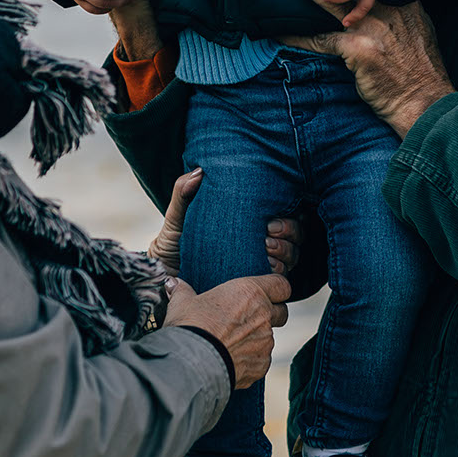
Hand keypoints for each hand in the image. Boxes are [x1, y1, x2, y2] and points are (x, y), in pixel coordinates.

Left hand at [148, 168, 301, 278]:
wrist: (163, 278)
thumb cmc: (171, 246)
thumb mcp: (178, 218)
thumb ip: (184, 193)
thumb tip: (199, 171)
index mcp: (249, 223)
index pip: (284, 215)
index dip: (288, 218)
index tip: (270, 221)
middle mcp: (259, 244)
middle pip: (294, 236)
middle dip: (289, 234)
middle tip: (268, 233)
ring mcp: (259, 265)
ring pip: (291, 257)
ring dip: (285, 252)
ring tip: (266, 248)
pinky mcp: (253, 285)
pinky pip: (278, 279)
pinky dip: (277, 272)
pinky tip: (265, 267)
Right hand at [164, 272, 290, 388]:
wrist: (190, 364)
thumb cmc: (188, 326)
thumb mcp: (181, 303)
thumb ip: (182, 291)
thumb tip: (172, 283)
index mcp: (250, 292)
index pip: (281, 285)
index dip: (276, 289)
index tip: (268, 293)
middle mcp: (264, 315)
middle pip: (281, 312)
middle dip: (270, 315)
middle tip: (248, 319)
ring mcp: (265, 342)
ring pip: (269, 338)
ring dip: (256, 339)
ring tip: (232, 344)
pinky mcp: (261, 365)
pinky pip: (261, 360)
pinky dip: (250, 360)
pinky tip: (231, 360)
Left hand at [271, 0, 452, 143]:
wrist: (425, 99)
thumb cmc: (421, 69)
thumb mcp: (418, 31)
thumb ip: (400, 14)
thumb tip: (381, 5)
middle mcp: (384, 6)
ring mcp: (370, 25)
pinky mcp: (356, 48)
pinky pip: (318, 38)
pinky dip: (296, 34)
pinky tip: (277, 29)